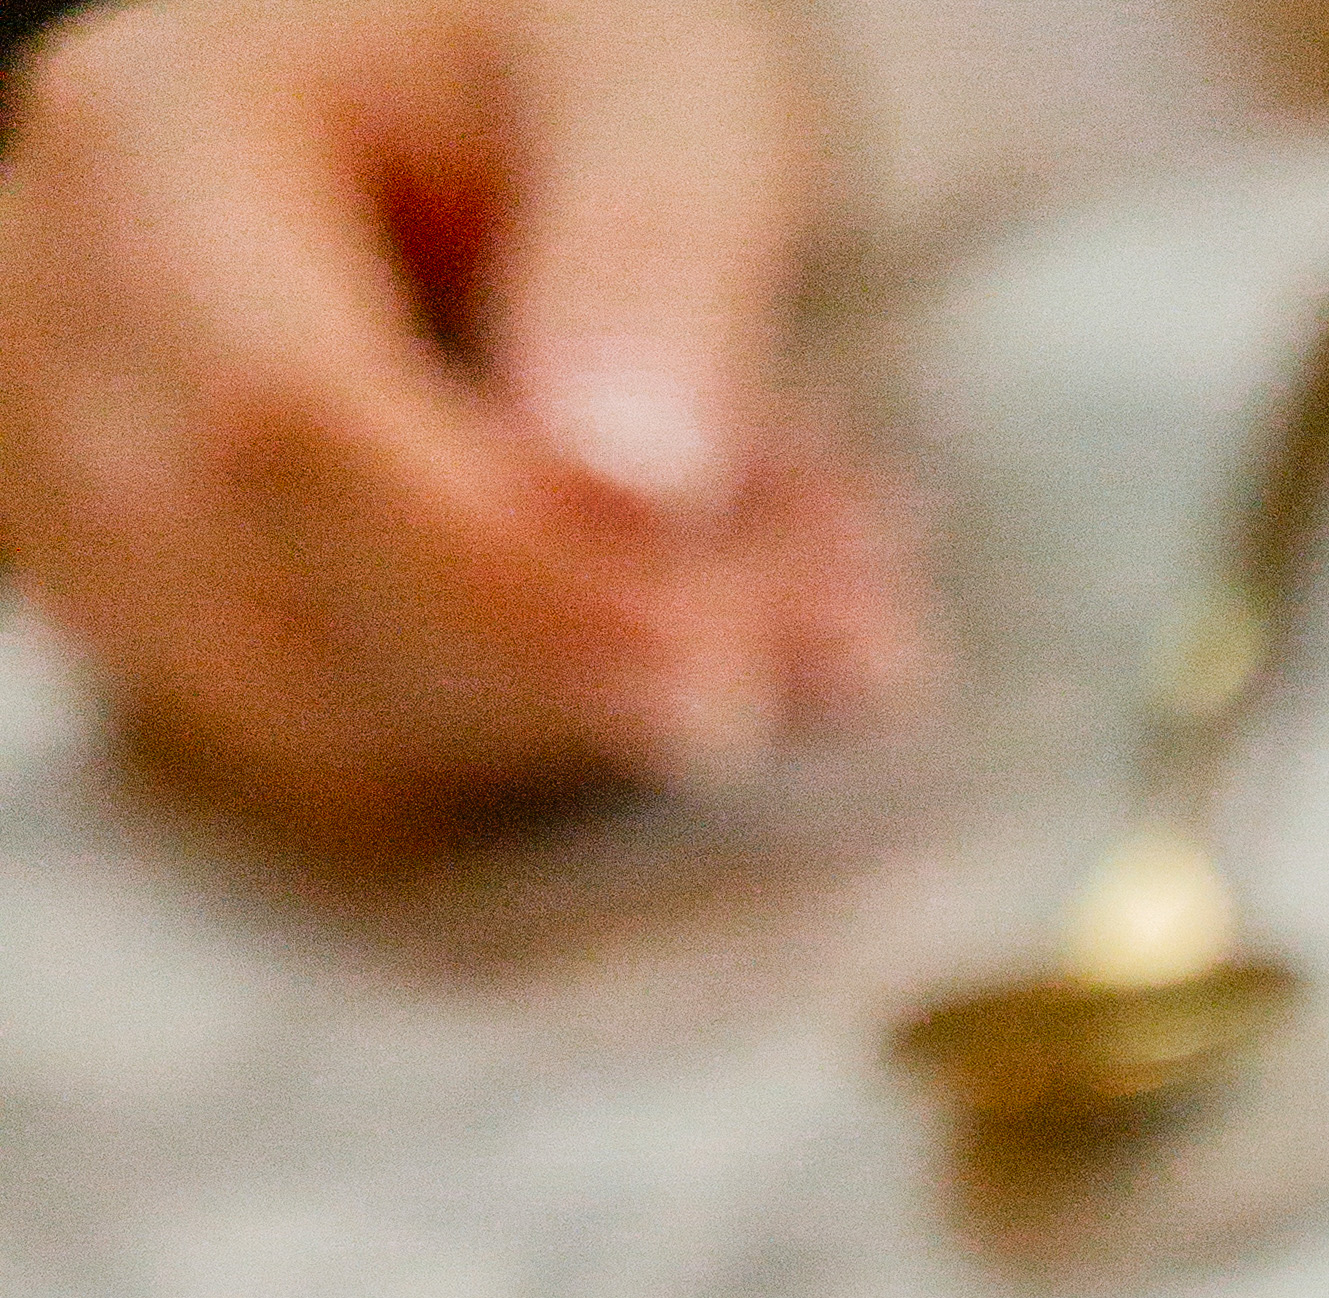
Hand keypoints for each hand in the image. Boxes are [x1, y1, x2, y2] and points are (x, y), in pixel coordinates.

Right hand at [0, 0, 926, 848]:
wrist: (523, 119)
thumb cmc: (578, 64)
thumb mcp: (655, 75)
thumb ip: (654, 252)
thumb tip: (634, 481)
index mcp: (152, 143)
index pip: (287, 430)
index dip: (517, 582)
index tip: (735, 677)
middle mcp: (69, 339)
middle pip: (297, 618)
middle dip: (592, 667)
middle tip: (847, 623)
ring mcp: (94, 508)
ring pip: (336, 747)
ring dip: (599, 724)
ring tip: (808, 598)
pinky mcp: (179, 640)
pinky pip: (370, 789)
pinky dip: (559, 754)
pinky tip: (700, 644)